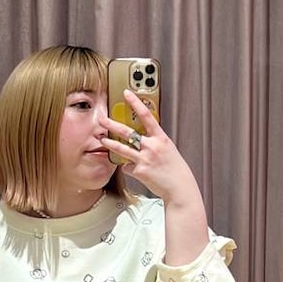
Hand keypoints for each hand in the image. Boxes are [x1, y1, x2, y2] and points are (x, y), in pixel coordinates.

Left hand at [99, 88, 201, 208]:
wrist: (179, 187)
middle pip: (128, 132)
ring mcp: (144, 159)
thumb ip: (154, 142)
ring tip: (103, 140)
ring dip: (110, 144)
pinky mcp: (139, 171)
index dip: (136, 103)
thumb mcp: (167, 149)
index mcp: (161, 138)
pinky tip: (137, 171)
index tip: (127, 94)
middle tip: (102, 119)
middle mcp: (152, 146)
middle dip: (112, 124)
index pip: (146, 116)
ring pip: (122, 148)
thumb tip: (140, 141)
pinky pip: (128, 167)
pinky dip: (129, 168)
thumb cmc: (175, 169)